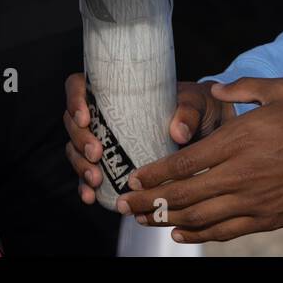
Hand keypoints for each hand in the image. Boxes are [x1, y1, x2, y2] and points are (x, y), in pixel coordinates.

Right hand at [62, 76, 236, 204]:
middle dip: (80, 140)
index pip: (79, 86)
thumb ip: (188, 111)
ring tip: (95, 179)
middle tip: (96, 154)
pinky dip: (85, 186)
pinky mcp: (111, 164)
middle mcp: (104, 114)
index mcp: (116, 90)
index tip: (86, 117)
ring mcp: (105, 139)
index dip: (75, 99)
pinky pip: (88, 175)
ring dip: (80, 166)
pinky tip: (90, 197)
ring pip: (76, 150)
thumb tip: (177, 132)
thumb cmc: (198, 107)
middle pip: (74, 123)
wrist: (208, 130)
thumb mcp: (196, 102)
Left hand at [115, 78, 282, 242]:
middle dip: (148, 200)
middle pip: (183, 194)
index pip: (184, 163)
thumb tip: (218, 86)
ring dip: (166, 220)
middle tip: (124, 204)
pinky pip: (225, 232)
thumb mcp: (280, 90)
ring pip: (199, 217)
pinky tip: (181, 233)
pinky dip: (199, 235)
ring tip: (145, 219)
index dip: (155, 173)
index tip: (134, 176)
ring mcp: (252, 201)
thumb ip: (245, 86)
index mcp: (239, 140)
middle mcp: (240, 174)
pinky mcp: (266, 219)